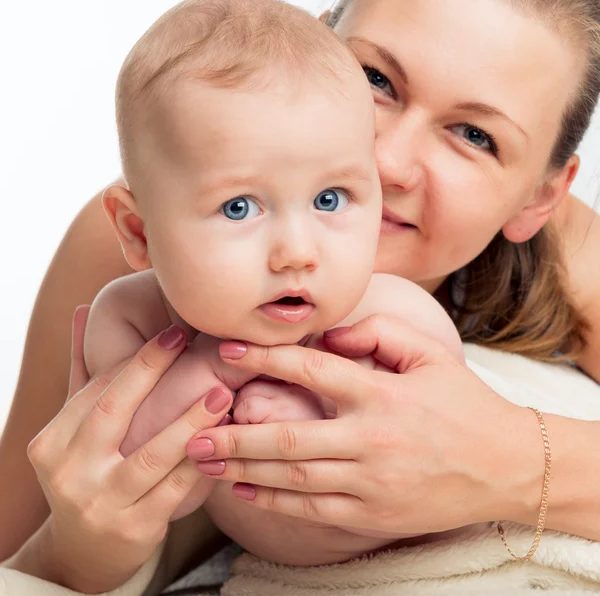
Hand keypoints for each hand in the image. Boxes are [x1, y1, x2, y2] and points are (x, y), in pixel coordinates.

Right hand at [23, 307, 232, 592]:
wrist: (84, 552)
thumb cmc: (87, 473)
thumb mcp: (75, 429)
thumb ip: (81, 372)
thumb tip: (79, 311)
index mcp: (51, 442)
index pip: (97, 391)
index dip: (137, 361)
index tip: (173, 333)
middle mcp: (68, 472)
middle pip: (114, 411)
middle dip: (151, 372)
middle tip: (190, 341)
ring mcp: (99, 503)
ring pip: (152, 453)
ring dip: (190, 420)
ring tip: (223, 393)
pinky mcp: (133, 528)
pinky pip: (175, 488)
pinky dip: (201, 460)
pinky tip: (225, 439)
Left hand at [189, 315, 540, 534]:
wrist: (505, 467)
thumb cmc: (465, 404)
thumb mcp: (430, 356)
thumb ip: (379, 333)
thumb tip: (331, 335)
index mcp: (381, 395)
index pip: (312, 372)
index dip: (265, 359)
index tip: (227, 351)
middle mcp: (370, 440)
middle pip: (289, 437)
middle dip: (234, 434)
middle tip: (191, 431)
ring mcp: (370, 482)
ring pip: (293, 477)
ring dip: (244, 468)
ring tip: (203, 461)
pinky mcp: (373, 513)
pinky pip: (313, 509)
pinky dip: (275, 501)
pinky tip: (244, 490)